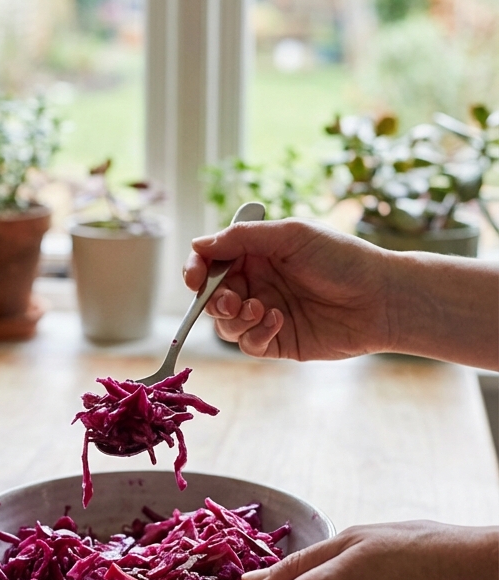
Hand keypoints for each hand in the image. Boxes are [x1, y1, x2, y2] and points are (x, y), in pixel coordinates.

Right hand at [182, 219, 392, 360]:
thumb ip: (242, 237)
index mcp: (257, 255)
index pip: (211, 262)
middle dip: (212, 299)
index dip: (196, 269)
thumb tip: (198, 244)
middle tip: (230, 299)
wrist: (384, 298)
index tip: (195, 278)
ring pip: (224, 323)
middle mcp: (257, 283)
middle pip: (211, 295)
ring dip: (232, 318)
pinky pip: (248, 344)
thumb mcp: (291, 235)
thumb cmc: (343, 258)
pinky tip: (278, 322)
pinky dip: (255, 334)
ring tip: (258, 309)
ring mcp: (265, 314)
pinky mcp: (278, 341)